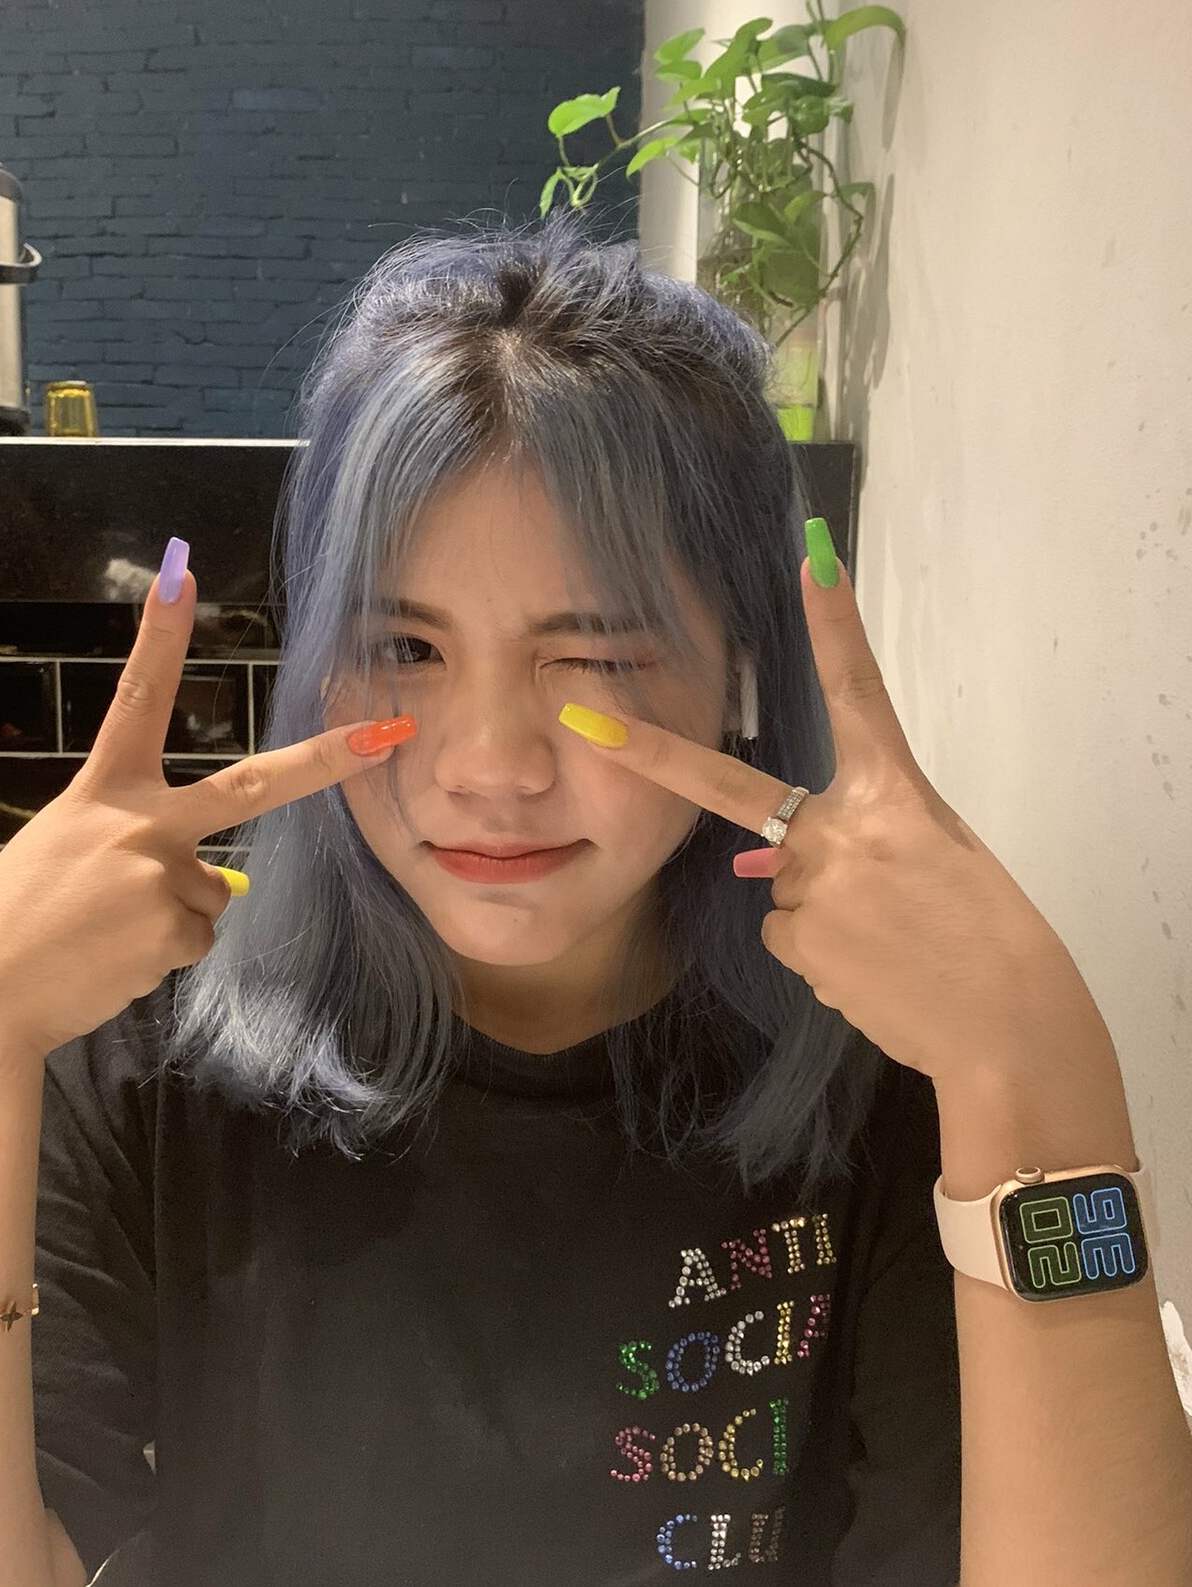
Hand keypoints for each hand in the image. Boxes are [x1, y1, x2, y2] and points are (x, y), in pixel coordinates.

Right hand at [0, 557, 412, 1061]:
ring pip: (209, 894)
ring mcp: (162, 874)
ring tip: (104, 933)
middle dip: (324, 761)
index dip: (161, 636)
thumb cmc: (19, 918)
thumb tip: (221, 883)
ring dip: (170, 919)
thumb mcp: (66, 848)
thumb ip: (136, 841)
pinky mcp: (174, 929)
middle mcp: (139, 821)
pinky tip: (114, 958)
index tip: (182, 573)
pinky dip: (163, 953)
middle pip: (250, 786)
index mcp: (103, 789)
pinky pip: (196, 938)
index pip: (137, 697)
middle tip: (384, 737)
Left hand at [560, 550, 1105, 1086]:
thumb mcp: (937, 852)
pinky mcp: (794, 941)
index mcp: (893, 794)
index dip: (834, 625)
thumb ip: (861, 833)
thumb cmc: (986, 929)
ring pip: (783, 882)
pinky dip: (821, 945)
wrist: (1005, 1026)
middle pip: (730, 790)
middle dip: (647, 753)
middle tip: (580, 717)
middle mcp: (840, 832)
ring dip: (823, 904)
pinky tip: (872, 965)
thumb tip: (770, 860)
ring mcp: (809, 890)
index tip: (811, 560)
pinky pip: (788, 931)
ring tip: (891, 939)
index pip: (859, 693)